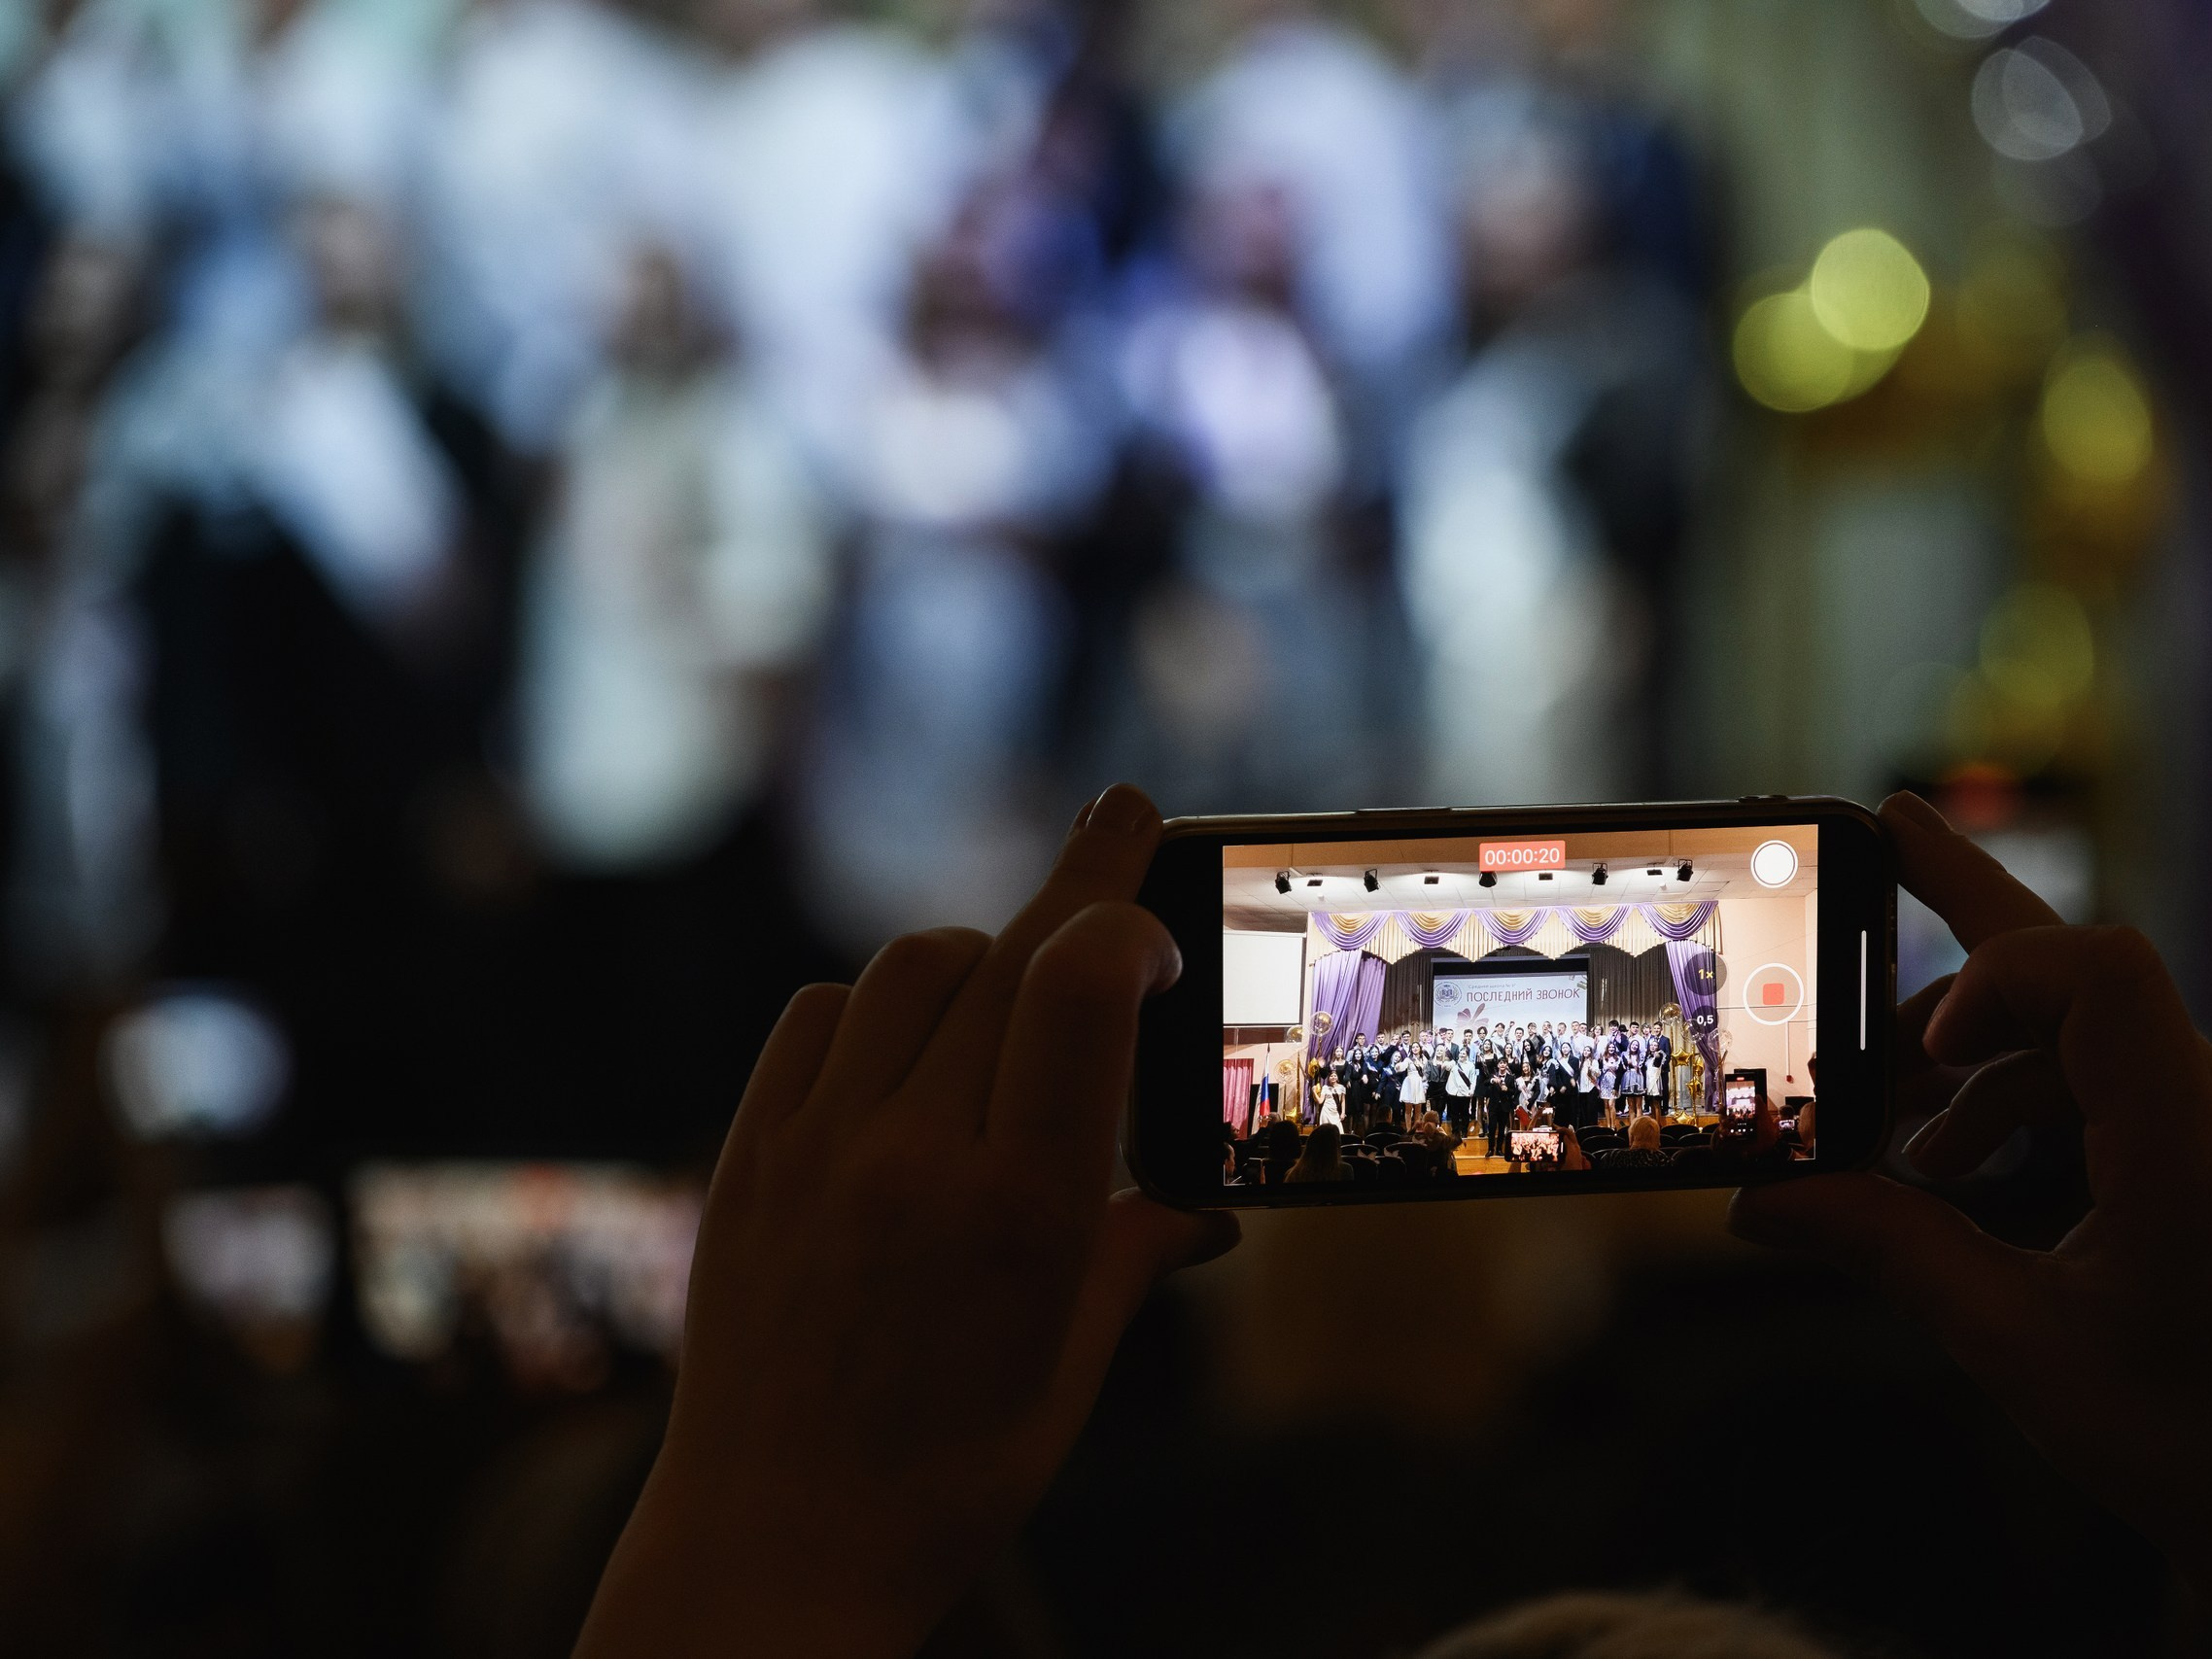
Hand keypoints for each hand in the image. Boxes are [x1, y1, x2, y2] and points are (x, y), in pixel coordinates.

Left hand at [574, 786, 1237, 1658]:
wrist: (773, 1543)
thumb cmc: (952, 1469)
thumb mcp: (1074, 1366)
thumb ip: (1139, 1254)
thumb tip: (1209, 1208)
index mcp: (1021, 1209)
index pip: (1079, 987)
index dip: (1125, 913)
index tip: (1155, 918)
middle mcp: (915, 1157)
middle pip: (1005, 952)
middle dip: (1080, 878)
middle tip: (1122, 816)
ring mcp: (818, 1149)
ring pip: (906, 969)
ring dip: (977, 955)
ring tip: (1012, 990)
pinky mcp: (749, 1159)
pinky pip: (813, 1019)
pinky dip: (872, 1008)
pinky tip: (904, 1049)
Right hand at [1729, 793, 2211, 1658]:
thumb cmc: (2184, 1442)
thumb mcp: (2009, 1340)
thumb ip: (1884, 1246)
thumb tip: (1763, 1200)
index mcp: (2189, 1154)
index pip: (2101, 972)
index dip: (1993, 973)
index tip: (1921, 1045)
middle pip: (2085, 970)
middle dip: (1964, 928)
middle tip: (1869, 866)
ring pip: (2087, 1027)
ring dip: (1979, 1060)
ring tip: (1894, 1137)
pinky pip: (2111, 1078)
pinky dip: (2022, 1100)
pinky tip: (1955, 1171)